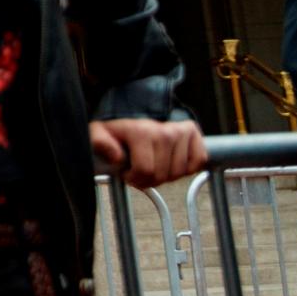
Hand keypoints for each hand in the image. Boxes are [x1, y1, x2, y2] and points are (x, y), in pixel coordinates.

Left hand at [89, 119, 207, 189]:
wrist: (133, 115)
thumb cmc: (116, 130)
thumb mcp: (98, 134)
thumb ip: (101, 144)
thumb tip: (116, 157)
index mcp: (141, 132)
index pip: (146, 171)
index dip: (134, 179)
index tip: (126, 173)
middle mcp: (164, 131)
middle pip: (163, 175)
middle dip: (148, 180)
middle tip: (139, 173)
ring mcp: (180, 131)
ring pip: (179, 172)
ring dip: (166, 176)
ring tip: (153, 166)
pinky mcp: (193, 133)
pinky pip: (197, 162)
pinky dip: (186, 169)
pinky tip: (171, 163)